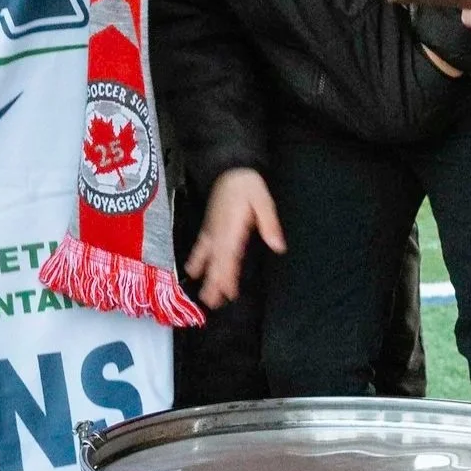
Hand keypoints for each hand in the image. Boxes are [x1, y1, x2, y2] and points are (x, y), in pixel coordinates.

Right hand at [182, 167, 283, 306]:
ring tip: (205, 296)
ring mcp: (212, 230)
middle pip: (216, 261)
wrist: (229, 167)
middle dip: (215, 282)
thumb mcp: (263, 201)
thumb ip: (269, 224)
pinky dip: (196, 260)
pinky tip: (192, 271)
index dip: (228, 274)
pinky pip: (200, 246)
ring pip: (207, 257)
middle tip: (213, 303)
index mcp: (232, 227)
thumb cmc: (247, 184)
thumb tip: (278, 246)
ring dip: (206, 276)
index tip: (228, 292)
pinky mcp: (209, 227)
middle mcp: (219, 232)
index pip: (229, 255)